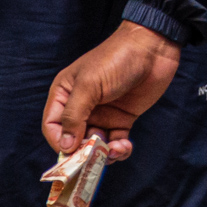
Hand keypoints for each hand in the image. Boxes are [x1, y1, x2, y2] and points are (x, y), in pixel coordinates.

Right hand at [42, 21, 182, 160]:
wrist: (153, 47)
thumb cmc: (115, 59)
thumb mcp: (88, 86)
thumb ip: (74, 116)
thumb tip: (65, 146)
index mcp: (65, 95)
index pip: (53, 126)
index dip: (59, 142)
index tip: (71, 154)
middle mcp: (81, 107)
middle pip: (74, 139)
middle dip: (83, 151)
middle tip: (94, 159)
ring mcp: (102, 114)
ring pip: (96, 144)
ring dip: (103, 154)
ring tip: (114, 151)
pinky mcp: (122, 119)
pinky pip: (115, 141)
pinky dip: (119, 149)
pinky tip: (124, 147)